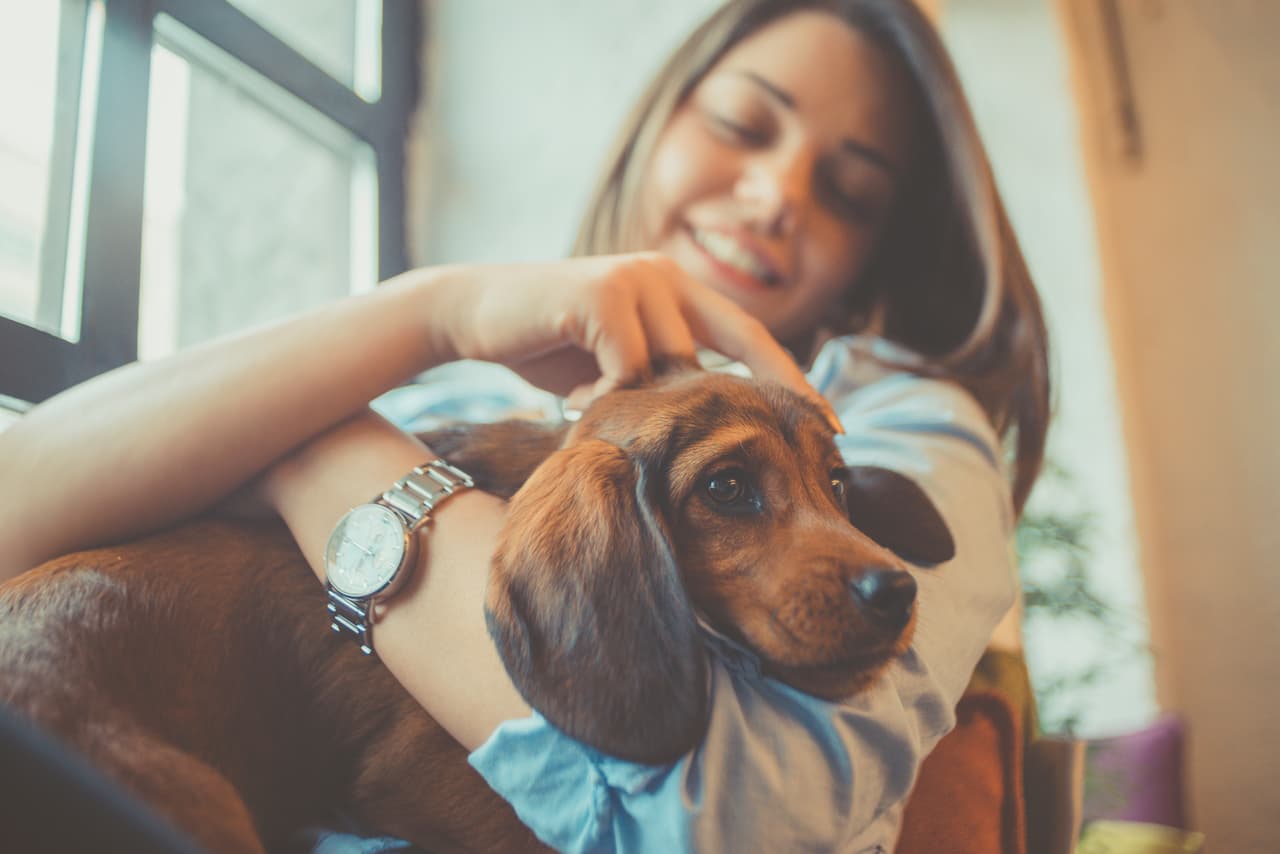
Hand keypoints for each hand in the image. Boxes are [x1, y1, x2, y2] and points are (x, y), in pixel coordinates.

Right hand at [433, 253, 840, 428]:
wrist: (474, 312)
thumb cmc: (550, 346)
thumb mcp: (618, 365)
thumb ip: (662, 378)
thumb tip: (713, 427)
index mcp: (678, 289)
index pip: (751, 339)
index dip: (792, 382)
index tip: (829, 426)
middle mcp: (665, 275)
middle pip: (723, 354)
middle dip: (742, 408)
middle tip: (772, 454)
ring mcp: (635, 277)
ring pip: (670, 368)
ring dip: (645, 409)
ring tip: (603, 420)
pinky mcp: (600, 292)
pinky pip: (628, 368)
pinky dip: (605, 396)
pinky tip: (572, 400)